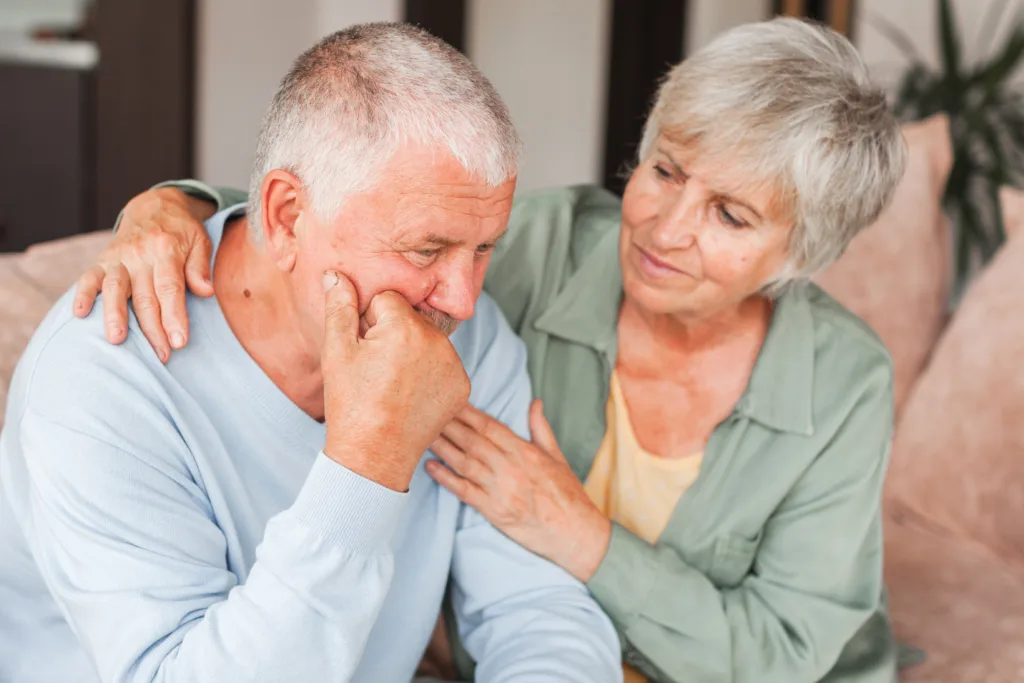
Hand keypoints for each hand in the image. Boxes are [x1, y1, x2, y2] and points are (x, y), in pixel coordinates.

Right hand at [73, 187, 215, 361]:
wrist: (154, 205)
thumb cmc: (182, 230)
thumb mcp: (200, 241)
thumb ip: (200, 267)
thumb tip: (206, 291)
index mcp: (167, 250)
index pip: (171, 288)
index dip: (175, 316)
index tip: (179, 342)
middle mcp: (141, 254)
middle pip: (145, 296)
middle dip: (153, 328)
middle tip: (162, 355)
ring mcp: (119, 257)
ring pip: (115, 288)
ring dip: (114, 314)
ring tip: (117, 340)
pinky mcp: (103, 260)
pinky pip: (89, 277)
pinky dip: (82, 294)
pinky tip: (79, 313)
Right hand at [322, 271, 470, 491]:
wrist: (375, 455)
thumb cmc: (351, 403)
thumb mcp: (337, 351)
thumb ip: (340, 306)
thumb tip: (337, 273)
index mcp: (406, 326)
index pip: (388, 299)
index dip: (370, 321)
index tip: (364, 348)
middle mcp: (438, 340)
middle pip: (411, 318)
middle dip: (393, 333)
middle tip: (376, 368)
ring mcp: (454, 364)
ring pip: (428, 340)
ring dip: (413, 351)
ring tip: (392, 382)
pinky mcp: (463, 385)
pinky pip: (443, 365)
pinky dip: (429, 373)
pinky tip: (411, 394)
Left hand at [426, 401, 611, 581]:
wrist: (576, 534)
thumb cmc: (567, 495)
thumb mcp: (557, 457)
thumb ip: (540, 428)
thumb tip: (534, 403)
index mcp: (526, 452)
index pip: (490, 426)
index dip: (467, 412)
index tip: (449, 399)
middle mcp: (511, 468)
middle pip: (472, 441)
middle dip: (448, 425)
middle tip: (426, 411)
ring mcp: (501, 490)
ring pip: (465, 462)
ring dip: (442, 447)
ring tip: (421, 434)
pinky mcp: (494, 511)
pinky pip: (465, 491)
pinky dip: (446, 478)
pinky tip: (430, 467)